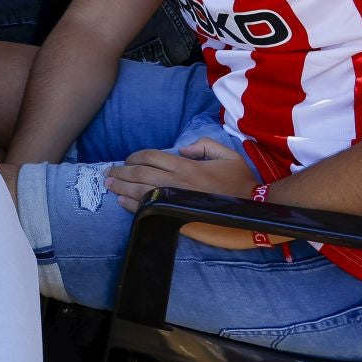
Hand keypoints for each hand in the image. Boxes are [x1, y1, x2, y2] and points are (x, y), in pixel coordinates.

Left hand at [105, 137, 261, 246]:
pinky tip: (122, 201)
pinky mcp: (177, 217)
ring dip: (122, 187)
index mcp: (186, 166)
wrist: (252, 211)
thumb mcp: (226, 154)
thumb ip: (203, 145)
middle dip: (121, 171)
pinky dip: (132, 205)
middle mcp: (177, 182)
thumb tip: (182, 149)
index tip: (127, 159)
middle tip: (108, 172)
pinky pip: (149, 209)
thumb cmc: (239, 181)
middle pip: (140, 173)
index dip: (135, 156)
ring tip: (109, 185)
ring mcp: (175, 200)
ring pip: (140, 191)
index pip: (152, 156)